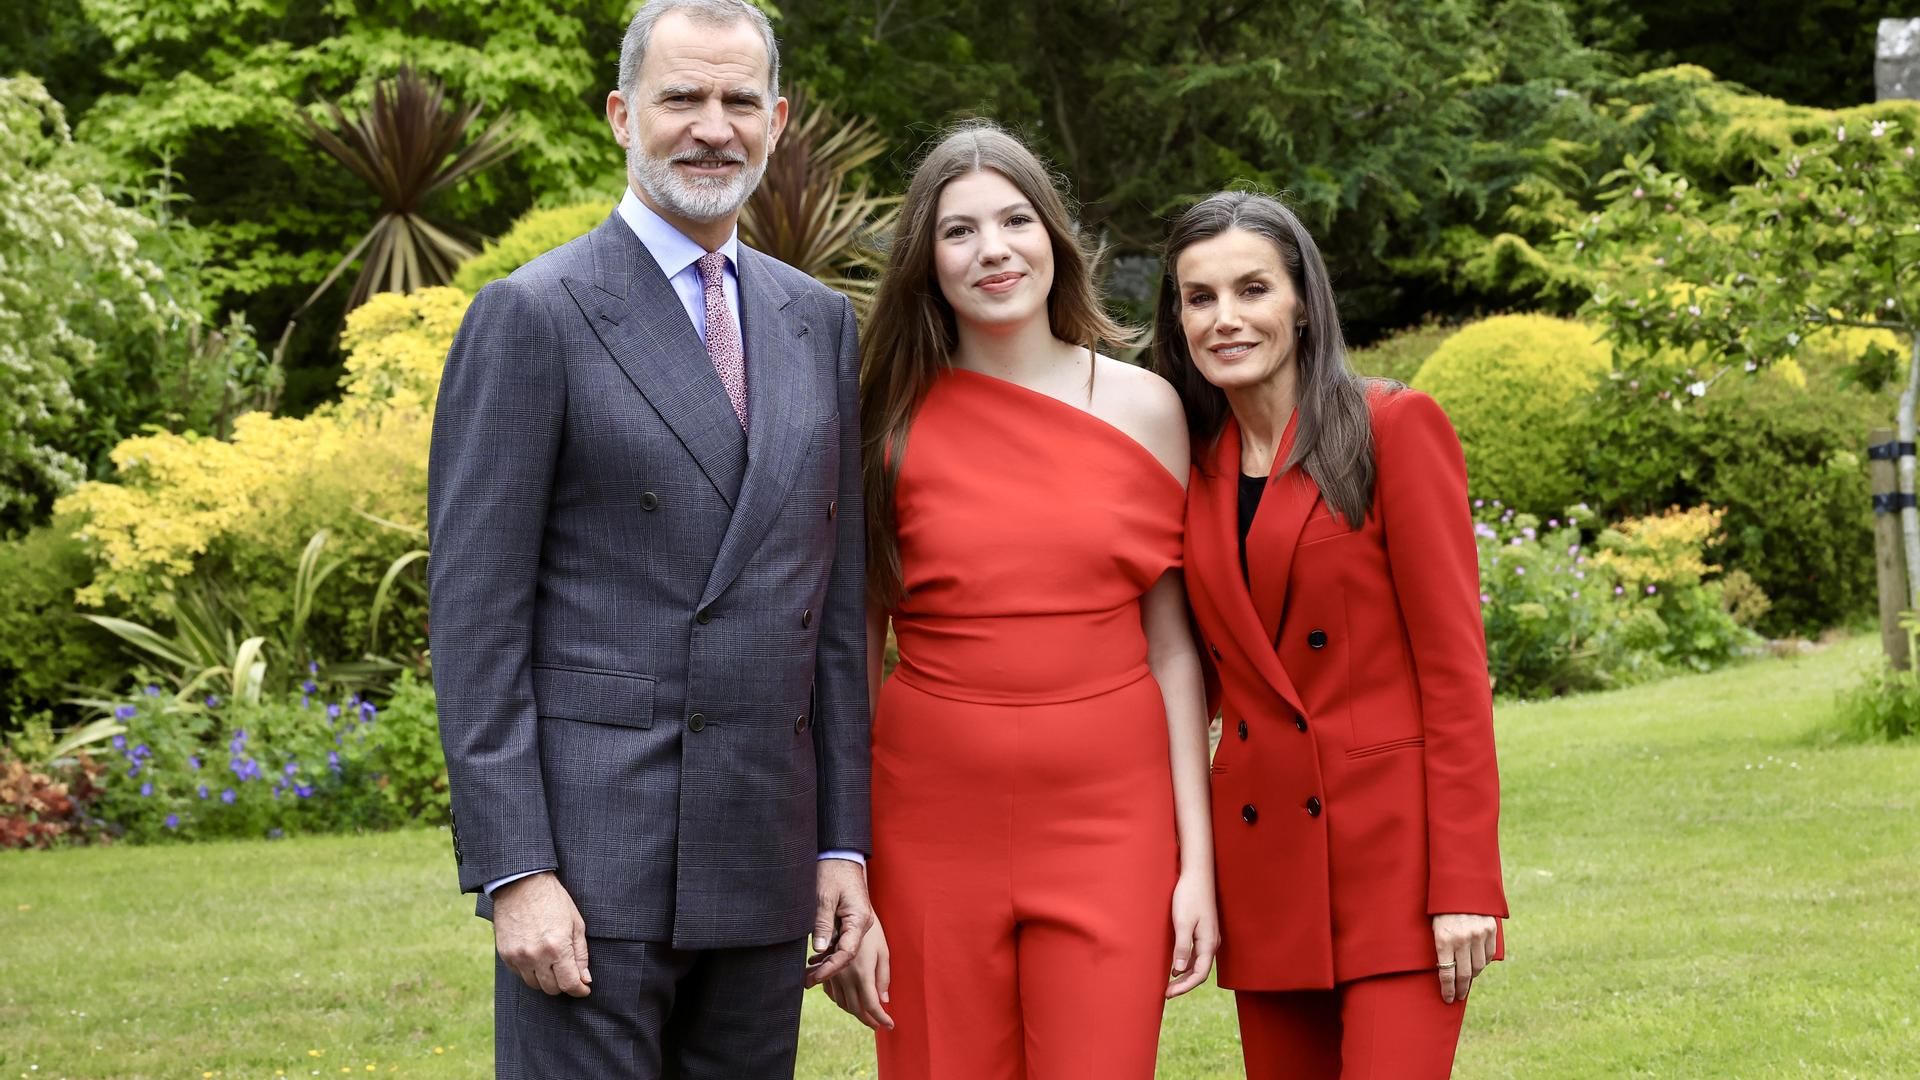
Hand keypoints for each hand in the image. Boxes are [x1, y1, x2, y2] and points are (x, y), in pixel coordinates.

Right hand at [494, 871, 591, 996]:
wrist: (521, 884)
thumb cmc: (553, 900)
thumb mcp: (576, 923)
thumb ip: (581, 954)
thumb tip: (585, 979)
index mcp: (557, 948)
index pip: (569, 984)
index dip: (579, 990)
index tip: (583, 989)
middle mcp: (536, 956)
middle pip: (552, 988)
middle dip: (563, 984)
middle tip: (568, 972)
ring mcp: (518, 957)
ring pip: (534, 985)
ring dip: (546, 979)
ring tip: (552, 963)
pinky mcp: (505, 955)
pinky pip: (519, 974)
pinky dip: (530, 971)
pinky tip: (536, 957)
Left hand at [805, 858, 872, 986]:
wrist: (841, 855)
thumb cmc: (833, 872)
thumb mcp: (824, 897)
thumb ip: (822, 923)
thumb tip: (818, 949)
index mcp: (859, 919)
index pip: (848, 952)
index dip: (832, 967)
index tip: (816, 977)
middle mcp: (861, 924)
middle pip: (847, 955)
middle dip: (829, 970)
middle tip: (808, 982)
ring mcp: (856, 924)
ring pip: (843, 951)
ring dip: (827, 964)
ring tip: (808, 977)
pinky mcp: (849, 922)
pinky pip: (841, 942)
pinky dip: (828, 953)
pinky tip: (814, 962)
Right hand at [822, 917, 893, 1029]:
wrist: (846, 911)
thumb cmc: (870, 929)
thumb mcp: (883, 950)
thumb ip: (883, 977)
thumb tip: (884, 1000)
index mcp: (862, 973)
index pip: (872, 1005)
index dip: (881, 1018)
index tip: (889, 1025)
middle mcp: (845, 977)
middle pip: (855, 1008)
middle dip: (868, 1020)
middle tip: (878, 1024)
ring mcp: (833, 974)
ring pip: (842, 1003)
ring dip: (854, 1012)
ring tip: (866, 1015)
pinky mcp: (826, 969)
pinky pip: (831, 993)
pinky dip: (841, 1001)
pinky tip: (848, 1001)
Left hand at [1167, 870, 1219, 997]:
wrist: (1197, 874)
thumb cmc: (1189, 896)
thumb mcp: (1182, 922)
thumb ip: (1182, 947)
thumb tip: (1179, 970)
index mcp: (1209, 943)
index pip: (1199, 974)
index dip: (1184, 987)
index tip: (1168, 993)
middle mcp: (1211, 942)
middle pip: (1200, 971)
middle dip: (1184, 984)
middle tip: (1166, 992)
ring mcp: (1208, 936)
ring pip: (1198, 963)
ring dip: (1185, 975)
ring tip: (1168, 982)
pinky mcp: (1203, 930)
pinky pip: (1197, 953)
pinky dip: (1186, 963)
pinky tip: (1175, 964)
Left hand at [1432, 913, 1497, 1003]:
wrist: (1460, 885)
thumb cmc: (1441, 908)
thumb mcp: (1433, 926)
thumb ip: (1440, 946)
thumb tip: (1444, 971)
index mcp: (1444, 939)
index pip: (1447, 973)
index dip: (1447, 989)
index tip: (1448, 999)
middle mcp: (1462, 938)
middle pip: (1464, 974)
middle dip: (1460, 988)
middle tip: (1458, 996)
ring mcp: (1478, 934)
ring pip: (1478, 966)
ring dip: (1473, 976)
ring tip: (1467, 982)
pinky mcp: (1490, 929)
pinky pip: (1488, 955)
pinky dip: (1483, 963)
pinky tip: (1478, 966)